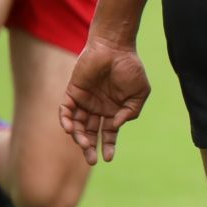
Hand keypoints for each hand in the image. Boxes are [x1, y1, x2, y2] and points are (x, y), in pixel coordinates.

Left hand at [58, 36, 150, 163]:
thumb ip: (132, 111)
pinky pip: (66, 110)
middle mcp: (97, 108)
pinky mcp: (73, 92)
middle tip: (91, 159)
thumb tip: (116, 125)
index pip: (108, 133)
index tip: (107, 158)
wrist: (115, 47)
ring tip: (83, 143)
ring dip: (79, 136)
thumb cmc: (130, 67)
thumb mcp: (140, 92)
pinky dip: (66, 120)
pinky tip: (70, 129)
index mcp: (113, 110)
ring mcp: (84, 101)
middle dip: (90, 147)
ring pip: (77, 125)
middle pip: (90, 133)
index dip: (108, 146)